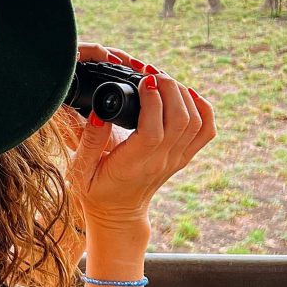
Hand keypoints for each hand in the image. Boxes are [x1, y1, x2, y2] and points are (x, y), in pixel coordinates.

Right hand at [59, 42, 214, 232]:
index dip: (152, 102)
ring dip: (183, 94)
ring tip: (163, 80)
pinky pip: (206, 131)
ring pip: (195, 122)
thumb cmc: (95, 190)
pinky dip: (203, 108)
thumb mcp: (81, 169)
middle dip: (170, 88)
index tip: (142, 80)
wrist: (118, 214)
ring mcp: (176, 160)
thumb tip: (99, 112)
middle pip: (180, 120)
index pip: (153, 131)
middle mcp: (161, 161)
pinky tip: (187, 95)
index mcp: (134, 164)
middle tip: (152, 73)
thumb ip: (88, 141)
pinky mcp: (183, 157)